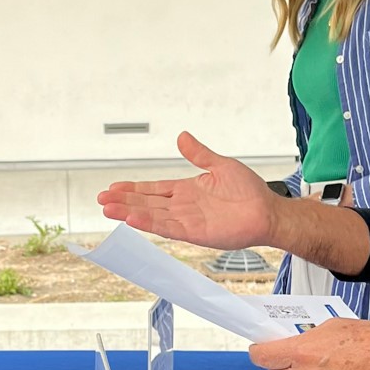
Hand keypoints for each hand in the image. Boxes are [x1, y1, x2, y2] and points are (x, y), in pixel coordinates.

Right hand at [97, 131, 282, 249]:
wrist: (268, 211)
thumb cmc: (249, 191)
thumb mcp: (220, 165)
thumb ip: (199, 154)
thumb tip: (182, 136)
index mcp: (187, 190)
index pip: (153, 189)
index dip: (133, 188)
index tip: (113, 187)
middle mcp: (183, 206)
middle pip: (147, 202)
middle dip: (124, 200)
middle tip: (101, 198)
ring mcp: (187, 220)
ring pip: (152, 215)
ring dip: (130, 212)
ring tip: (108, 209)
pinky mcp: (196, 233)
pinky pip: (168, 228)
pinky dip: (150, 223)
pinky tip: (133, 219)